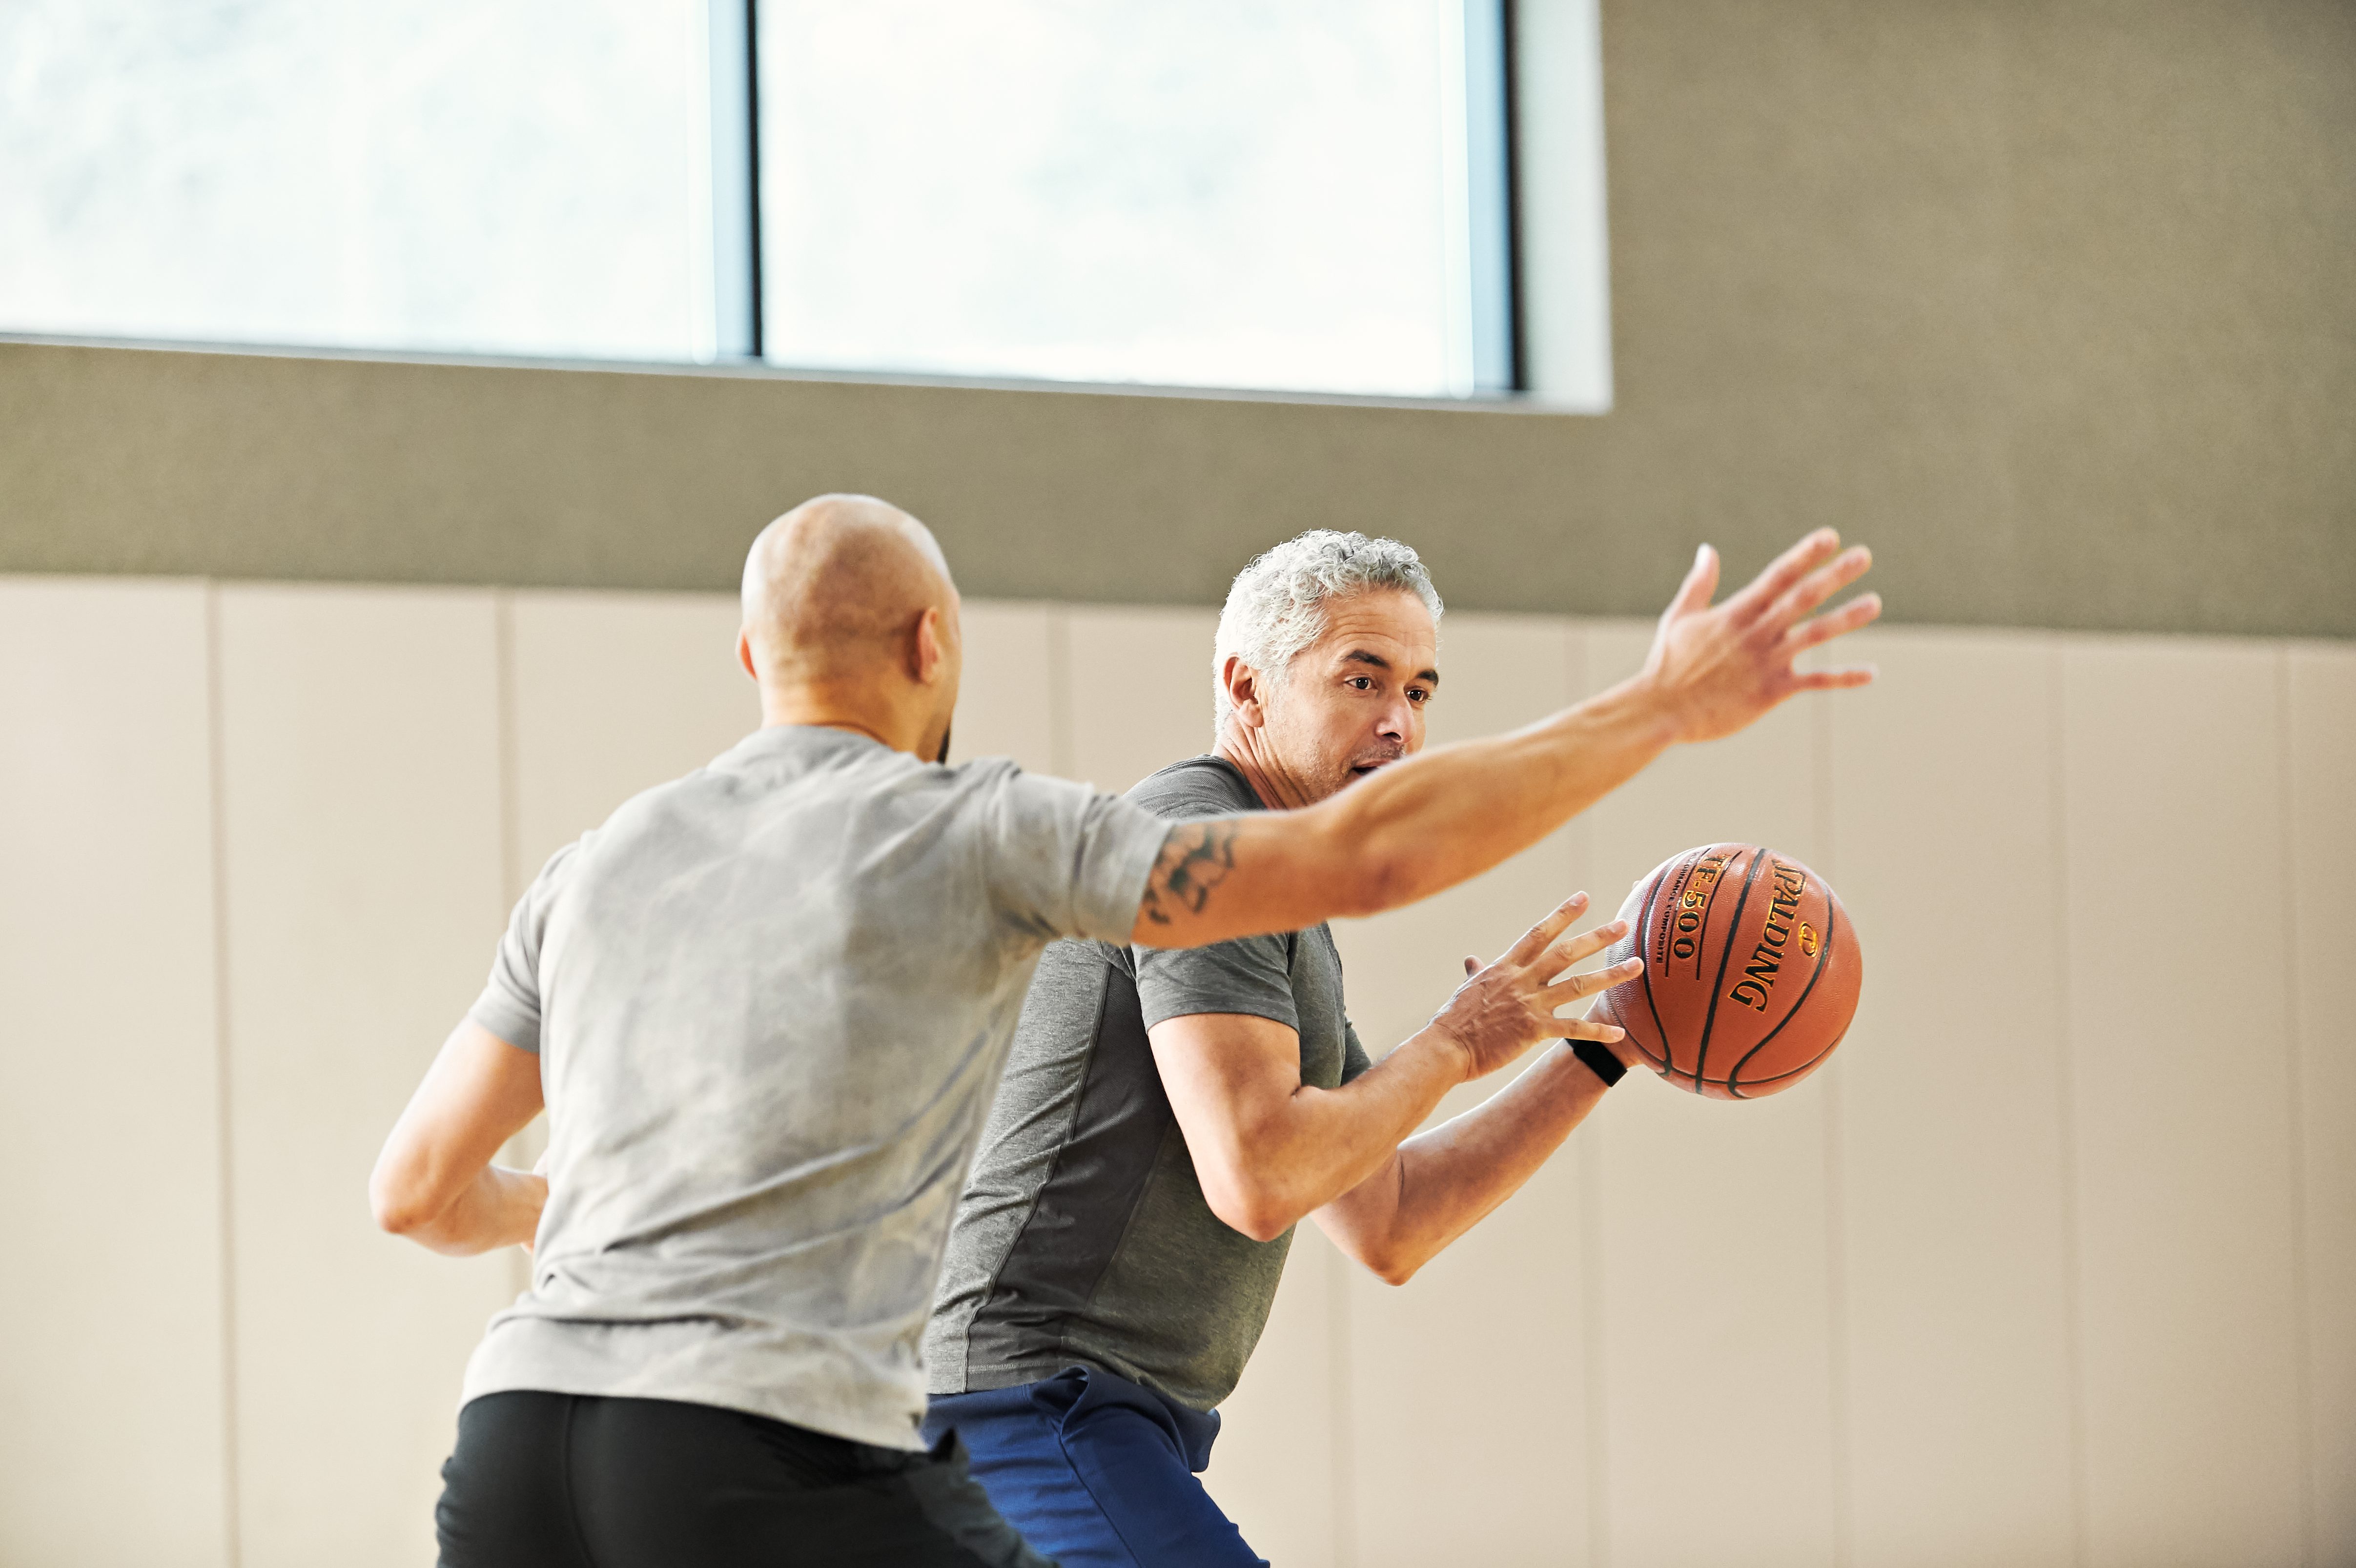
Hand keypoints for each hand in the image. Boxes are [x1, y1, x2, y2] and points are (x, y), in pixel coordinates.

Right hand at [1427, 892, 1644, 1080]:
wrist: (1445, 1047)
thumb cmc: (1452, 1021)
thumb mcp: (1468, 989)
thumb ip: (1477, 972)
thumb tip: (1472, 960)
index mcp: (1505, 966)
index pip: (1538, 932)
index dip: (1562, 914)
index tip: (1583, 897)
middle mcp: (1520, 979)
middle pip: (1566, 952)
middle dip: (1597, 937)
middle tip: (1623, 925)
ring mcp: (1528, 1004)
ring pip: (1577, 985)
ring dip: (1610, 975)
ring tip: (1637, 966)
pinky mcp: (1533, 1030)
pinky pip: (1572, 1028)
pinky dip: (1597, 1031)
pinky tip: (1620, 1033)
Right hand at [1642, 529, 1880, 744]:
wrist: (1661, 709)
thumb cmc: (1667, 664)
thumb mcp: (1679, 617)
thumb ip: (1699, 584)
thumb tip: (1707, 550)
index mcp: (1736, 612)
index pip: (1778, 575)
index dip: (1806, 554)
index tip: (1831, 537)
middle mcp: (1756, 632)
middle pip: (1804, 597)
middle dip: (1835, 574)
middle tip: (1864, 556)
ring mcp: (1767, 661)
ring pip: (1816, 634)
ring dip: (1847, 617)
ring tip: (1874, 603)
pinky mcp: (1772, 690)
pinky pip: (1816, 681)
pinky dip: (1844, 677)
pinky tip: (1871, 672)